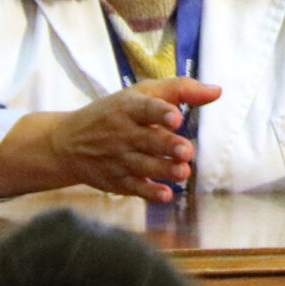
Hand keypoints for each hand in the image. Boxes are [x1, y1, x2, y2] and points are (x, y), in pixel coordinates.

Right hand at [0, 78, 221, 203]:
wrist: (67, 143)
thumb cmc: (115, 113)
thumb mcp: (142, 94)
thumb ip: (180, 90)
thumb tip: (217, 91)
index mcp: (129, 108)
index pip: (145, 108)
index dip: (160, 113)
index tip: (176, 117)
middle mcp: (123, 134)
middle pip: (148, 140)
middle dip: (168, 146)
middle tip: (186, 150)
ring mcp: (119, 159)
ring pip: (144, 166)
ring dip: (164, 170)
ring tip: (183, 172)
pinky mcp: (118, 180)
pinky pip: (136, 188)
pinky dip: (150, 193)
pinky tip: (167, 195)